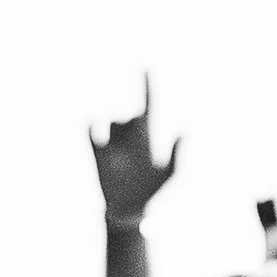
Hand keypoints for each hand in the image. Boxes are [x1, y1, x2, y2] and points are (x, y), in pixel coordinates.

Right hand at [90, 75, 179, 226]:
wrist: (128, 209)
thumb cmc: (152, 191)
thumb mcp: (169, 175)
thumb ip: (178, 155)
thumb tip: (184, 132)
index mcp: (148, 137)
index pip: (148, 106)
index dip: (147, 87)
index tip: (146, 67)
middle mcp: (129, 136)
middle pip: (127, 116)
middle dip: (130, 124)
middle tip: (133, 145)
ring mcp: (113, 143)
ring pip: (111, 121)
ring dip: (115, 131)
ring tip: (119, 155)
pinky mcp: (98, 151)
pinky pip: (91, 130)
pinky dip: (93, 128)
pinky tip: (98, 137)